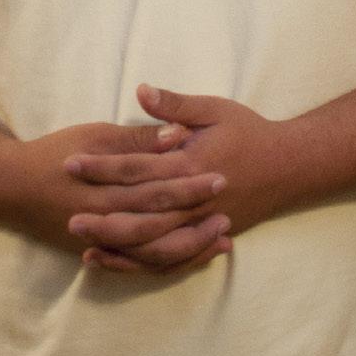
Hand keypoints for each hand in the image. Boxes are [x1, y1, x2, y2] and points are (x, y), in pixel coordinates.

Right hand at [0, 119, 231, 273]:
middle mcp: (106, 221)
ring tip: (222, 239)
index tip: (221, 174)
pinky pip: (140, 266)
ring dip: (190, 248)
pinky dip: (167, 263)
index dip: (190, 182)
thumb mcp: (94, 136)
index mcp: (106, 188)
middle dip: (197, 218)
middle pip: (160, 224)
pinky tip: (191, 256)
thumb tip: (176, 135)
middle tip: (229, 209)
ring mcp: (103, 242)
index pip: (156, 187)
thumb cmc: (54, 154)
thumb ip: (136, 140)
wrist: (10, 187)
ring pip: (154, 255)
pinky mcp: (99, 253)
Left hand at [66, 85, 290, 270]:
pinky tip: (112, 261)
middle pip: (141, 214)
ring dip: (118, 246)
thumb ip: (175, 105)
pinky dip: (140, 263)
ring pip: (154, 245)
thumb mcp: (214, 109)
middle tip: (67, 216)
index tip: (71, 163)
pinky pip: (169, 259)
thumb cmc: (249, 132)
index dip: (103, 166)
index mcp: (191, 163)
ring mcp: (201, 224)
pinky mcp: (205, 238)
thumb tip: (141, 91)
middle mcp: (194, 200)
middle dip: (103, 216)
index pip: (138, 168)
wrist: (289, 166)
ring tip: (83, 244)